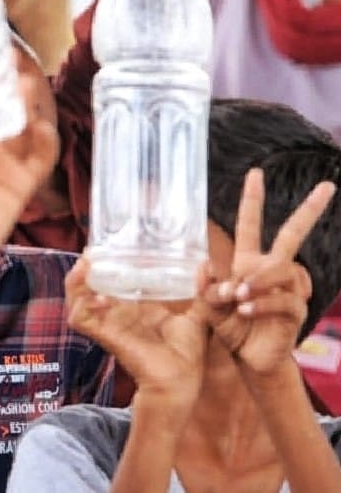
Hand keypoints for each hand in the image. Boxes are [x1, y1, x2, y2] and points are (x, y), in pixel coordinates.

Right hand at [66, 258, 207, 409]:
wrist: (181, 380)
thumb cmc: (186, 351)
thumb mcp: (197, 313)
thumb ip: (201, 290)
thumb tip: (205, 264)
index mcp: (136, 304)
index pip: (114, 278)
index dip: (107, 260)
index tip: (111, 242)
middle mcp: (117, 311)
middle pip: (88, 285)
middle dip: (86, 267)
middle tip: (93, 250)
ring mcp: (109, 322)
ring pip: (77, 299)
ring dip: (75, 282)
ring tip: (85, 265)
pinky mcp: (105, 335)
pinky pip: (81, 319)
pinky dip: (81, 305)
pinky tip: (96, 296)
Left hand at [202, 168, 334, 380]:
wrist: (248, 359)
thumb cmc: (230, 328)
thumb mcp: (208, 306)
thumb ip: (204, 287)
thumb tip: (205, 265)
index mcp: (248, 262)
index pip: (250, 225)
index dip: (252, 200)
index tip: (255, 173)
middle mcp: (271, 270)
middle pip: (293, 234)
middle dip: (309, 210)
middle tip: (328, 186)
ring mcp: (288, 289)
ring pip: (281, 268)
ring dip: (257, 280)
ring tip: (237, 296)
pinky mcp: (295, 311)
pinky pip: (283, 299)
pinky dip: (262, 303)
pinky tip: (246, 310)